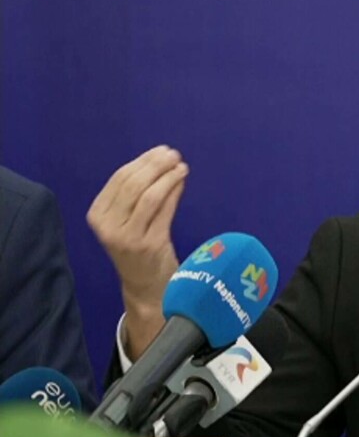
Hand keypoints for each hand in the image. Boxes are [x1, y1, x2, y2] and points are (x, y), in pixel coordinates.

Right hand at [87, 145, 188, 356]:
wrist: (146, 285)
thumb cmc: (139, 246)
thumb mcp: (130, 218)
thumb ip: (139, 193)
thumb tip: (162, 161)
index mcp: (97, 215)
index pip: (119, 179)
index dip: (142, 161)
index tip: (160, 151)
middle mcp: (107, 226)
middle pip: (133, 184)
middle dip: (155, 165)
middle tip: (173, 154)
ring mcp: (127, 236)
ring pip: (149, 195)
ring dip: (167, 176)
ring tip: (181, 166)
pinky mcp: (148, 244)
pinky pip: (163, 210)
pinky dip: (174, 192)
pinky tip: (182, 181)